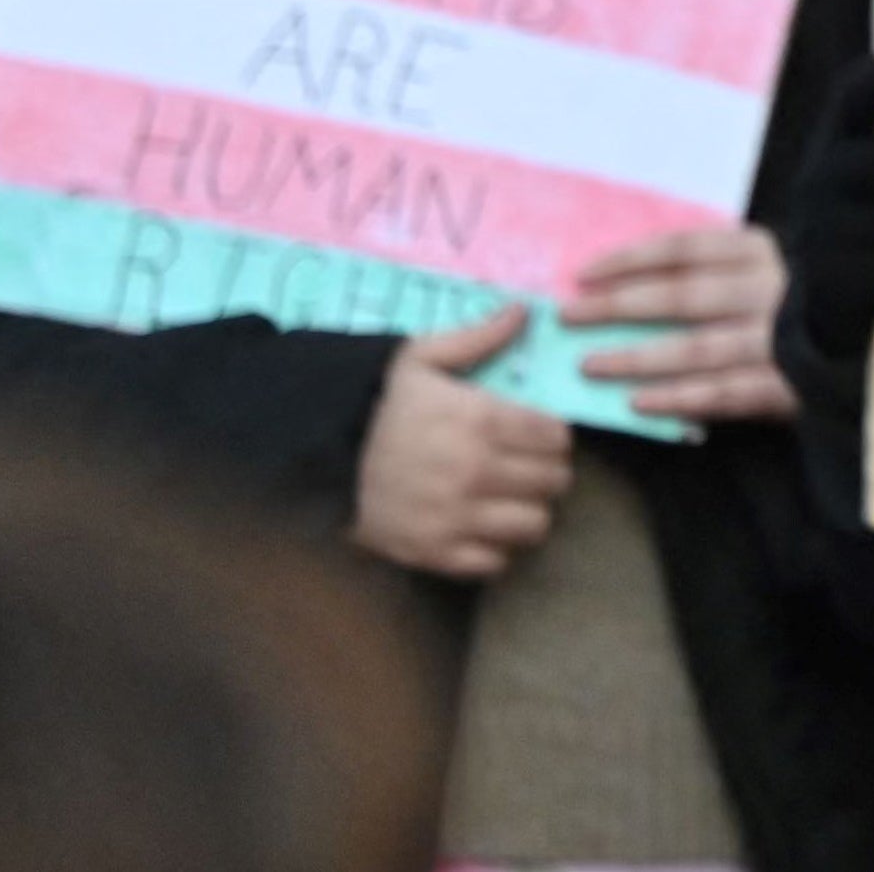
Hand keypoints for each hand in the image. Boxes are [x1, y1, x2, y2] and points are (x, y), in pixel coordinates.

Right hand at [354, 305, 572, 580]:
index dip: (553, 437)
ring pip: (534, 525)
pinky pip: (493, 563)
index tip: (540, 438)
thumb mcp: (419, 360)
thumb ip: (477, 338)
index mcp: (481, 420)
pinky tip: (481, 530)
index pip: (556, 438)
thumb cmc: (376, 406)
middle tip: (528, 469)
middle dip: (546, 473)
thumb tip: (523, 311)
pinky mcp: (432, 553)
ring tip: (511, 501)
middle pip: (553, 481)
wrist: (317, 460)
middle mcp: (476, 470)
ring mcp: (455, 517)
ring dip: (529, 513)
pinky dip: (494, 550)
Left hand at [567, 222, 792, 424]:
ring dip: (637, 358)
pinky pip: (725, 393)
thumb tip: (618, 283)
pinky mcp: (791, 384)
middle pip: (683, 294)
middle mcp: (773, 288)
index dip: (630, 260)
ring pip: (697, 348)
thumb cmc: (790, 307)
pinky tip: (638, 404)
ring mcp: (784, 338)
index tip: (583, 274)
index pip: (685, 249)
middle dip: (618, 306)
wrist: (860, 348)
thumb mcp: (757, 273)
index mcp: (762, 252)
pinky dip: (678, 399)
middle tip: (568, 318)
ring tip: (588, 366)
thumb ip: (707, 273)